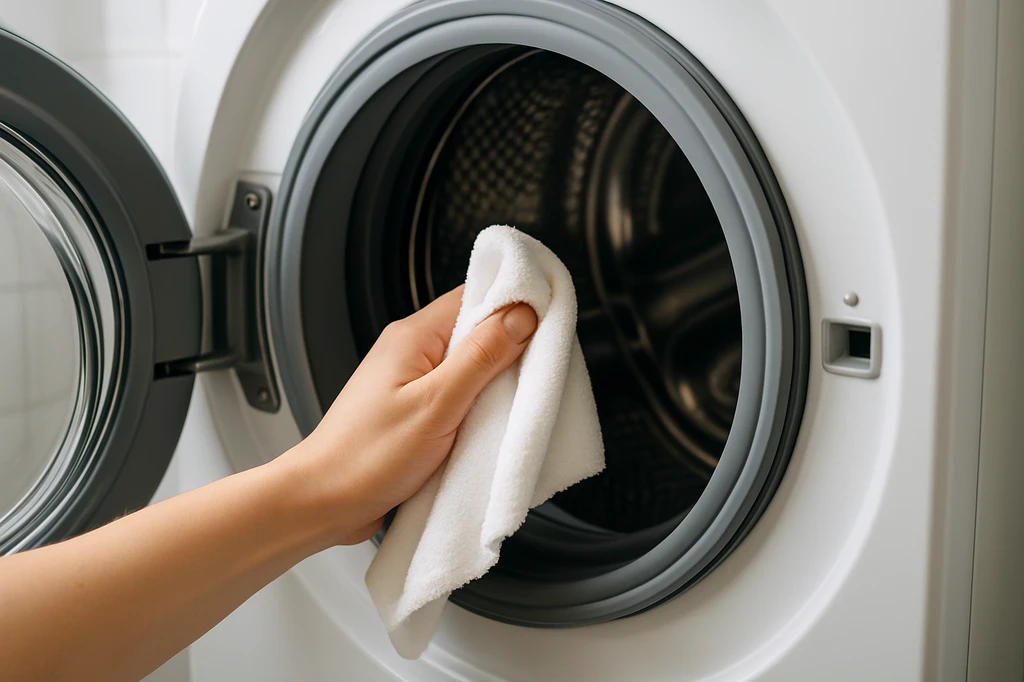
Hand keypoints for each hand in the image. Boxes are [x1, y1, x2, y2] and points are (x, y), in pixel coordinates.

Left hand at [275, 285, 537, 545]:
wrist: (324, 504)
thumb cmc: (365, 457)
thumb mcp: (437, 404)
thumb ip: (481, 357)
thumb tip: (521, 315)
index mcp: (413, 336)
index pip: (475, 295)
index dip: (515, 304)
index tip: (547, 322)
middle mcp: (412, 352)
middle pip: (477, 331)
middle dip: (511, 349)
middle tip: (536, 371)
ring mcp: (412, 382)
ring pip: (470, 367)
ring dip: (495, 384)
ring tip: (512, 404)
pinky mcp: (415, 411)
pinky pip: (458, 396)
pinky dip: (478, 409)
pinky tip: (488, 426)